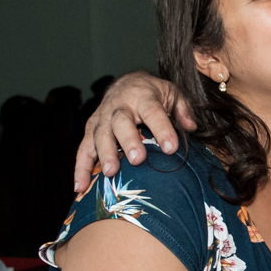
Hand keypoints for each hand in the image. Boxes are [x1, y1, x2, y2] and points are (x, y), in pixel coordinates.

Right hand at [73, 71, 197, 191]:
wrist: (127, 83)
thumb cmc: (153, 94)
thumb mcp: (172, 93)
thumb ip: (183, 109)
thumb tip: (190, 127)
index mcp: (143, 96)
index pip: (153, 111)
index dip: (162, 129)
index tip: (171, 148)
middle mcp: (119, 106)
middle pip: (121, 122)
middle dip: (128, 140)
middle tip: (137, 159)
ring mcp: (102, 117)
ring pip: (100, 134)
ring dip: (104, 154)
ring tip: (110, 173)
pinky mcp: (90, 129)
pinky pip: (83, 148)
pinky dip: (80, 168)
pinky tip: (80, 187)